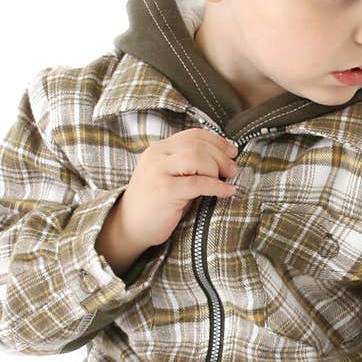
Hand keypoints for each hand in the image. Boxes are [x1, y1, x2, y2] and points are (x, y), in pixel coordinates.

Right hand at [117, 128, 238, 249]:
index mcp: (159, 149)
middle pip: (196, 144)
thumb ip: (187, 164)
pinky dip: (217, 186)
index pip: (192, 135)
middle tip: (232, 169)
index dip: (216, 141)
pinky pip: (197, 183)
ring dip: (216, 168)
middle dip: (220, 155)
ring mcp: (158, 172)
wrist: (129, 226)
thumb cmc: (155, 203)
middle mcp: (157, 156)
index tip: (232, 151)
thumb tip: (223, 159)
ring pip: (196, 158)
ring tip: (226, 179)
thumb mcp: (169, 176)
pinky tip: (227, 192)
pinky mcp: (164, 191)